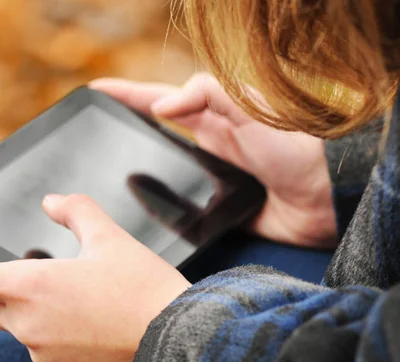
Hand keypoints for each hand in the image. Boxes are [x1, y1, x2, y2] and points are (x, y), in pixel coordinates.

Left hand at [0, 194, 190, 361]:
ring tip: (75, 306)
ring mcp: (42, 357)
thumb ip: (75, 210)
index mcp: (30, 285)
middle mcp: (27, 326)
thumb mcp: (109, 237)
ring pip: (21, 332)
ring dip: (33, 318)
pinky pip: (44, 358)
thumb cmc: (143, 289)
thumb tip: (53, 201)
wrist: (180, 342)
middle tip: (30, 278)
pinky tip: (87, 332)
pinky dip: (55, 344)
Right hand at [89, 74, 337, 248]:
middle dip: (120, 133)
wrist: (324, 199)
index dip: (127, 94)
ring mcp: (207, 181)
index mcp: (210, 118)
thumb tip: (160, 106)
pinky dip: (157, 213)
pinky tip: (138, 218)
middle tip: (89, 137)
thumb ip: (208, 94)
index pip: (158, 101)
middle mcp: (204, 148)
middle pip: (152, 138)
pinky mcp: (214, 212)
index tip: (94, 90)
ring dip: (133, 177)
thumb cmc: (294, 146)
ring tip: (100, 180)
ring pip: (160, 176)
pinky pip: (177, 212)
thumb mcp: (249, 107)